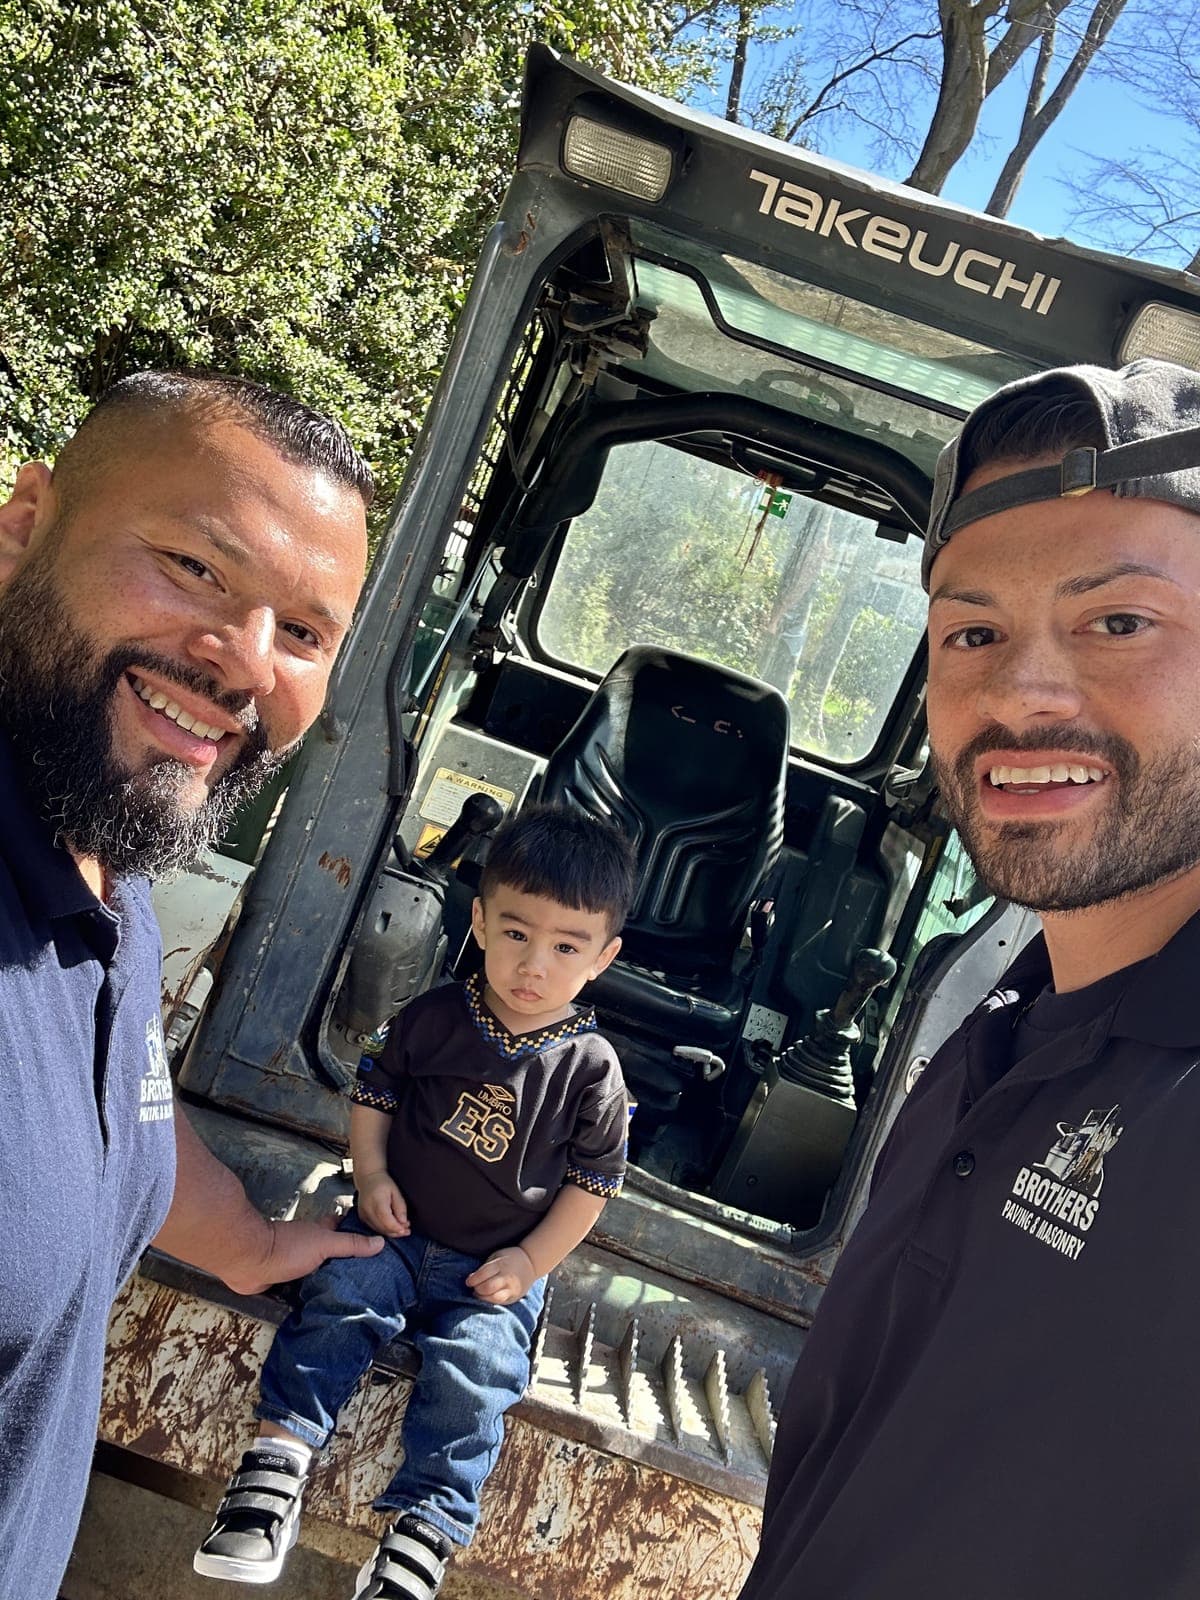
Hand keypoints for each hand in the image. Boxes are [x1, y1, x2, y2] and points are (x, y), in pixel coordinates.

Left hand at [226, 1214, 384, 1294]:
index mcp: (319, 1233)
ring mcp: (293, 1264)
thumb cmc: (287, 1247)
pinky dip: (307, 1296)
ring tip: (345, 1297)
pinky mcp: (281, 1282)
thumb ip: (351, 1244)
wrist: (250, 1261)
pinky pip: (299, 1290)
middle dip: (342, 1263)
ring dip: (324, 1282)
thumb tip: (380, 1243)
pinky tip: (318, 1306)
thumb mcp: (325, 1244)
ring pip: (315, 1272)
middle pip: (329, 1253)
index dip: (354, 1232)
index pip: (341, 1228)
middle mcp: (307, 1247)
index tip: (371, 1242)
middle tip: (362, 1277)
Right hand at [356, 1172, 410, 1237]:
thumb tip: (404, 1222)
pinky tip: (392, 1226)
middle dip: (396, 1231)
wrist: (368, 1178)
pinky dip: (384, 1229)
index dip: (398, 1228)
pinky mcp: (362, 1217)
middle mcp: (368, 1210)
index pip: (387, 1221)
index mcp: (377, 1202)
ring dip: (391, 1232)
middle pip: (383, 1228)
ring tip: (401, 1228)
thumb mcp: (396, 1192)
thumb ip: (400, 1207)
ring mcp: (363, 1215)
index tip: (407, 1230)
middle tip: (407, 1230)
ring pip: (378, 1230)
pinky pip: (374, 1228)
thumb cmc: (383, 1183)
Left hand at [466, 1245, 536, 1303]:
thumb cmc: (509, 1258)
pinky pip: (500, 1302)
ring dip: (483, 1297)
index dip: (473, 1280)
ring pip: (494, 1298)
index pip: (483, 1274)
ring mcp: (512, 1289)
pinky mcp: (514, 1297)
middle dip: (477, 1289)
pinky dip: (491, 1301)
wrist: (531, 1264)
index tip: (468, 1281)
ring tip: (480, 1293)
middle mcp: (507, 1277)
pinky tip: (487, 1297)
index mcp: (501, 1264)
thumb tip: (471, 1279)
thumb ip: (486, 1267)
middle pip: (487, 1287)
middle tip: (474, 1287)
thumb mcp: (497, 1256)